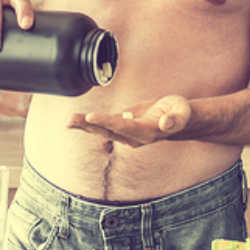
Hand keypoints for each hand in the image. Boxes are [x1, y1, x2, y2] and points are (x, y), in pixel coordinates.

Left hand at [66, 95, 190, 146]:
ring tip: (68, 121)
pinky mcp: (122, 127)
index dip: (108, 122)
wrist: (177, 119)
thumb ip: (175, 119)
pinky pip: (103, 126)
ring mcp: (127, 134)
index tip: (91, 117)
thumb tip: (165, 124)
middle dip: (89, 126)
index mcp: (147, 132)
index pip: (124, 127)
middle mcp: (134, 137)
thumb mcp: (182, 112)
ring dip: (84, 125)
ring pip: (102, 130)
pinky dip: (88, 124)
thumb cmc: (180, 113)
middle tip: (70, 120)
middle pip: (108, 131)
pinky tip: (75, 122)